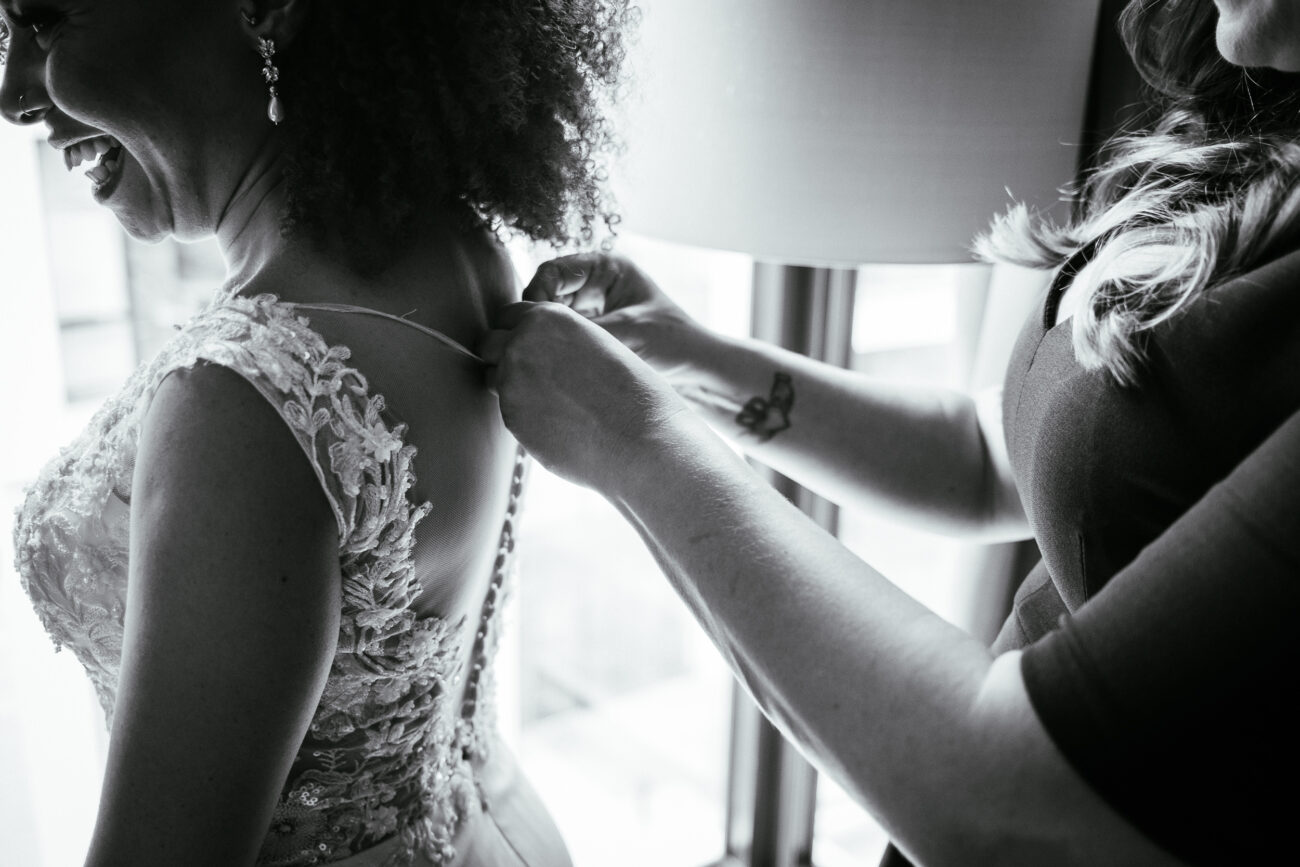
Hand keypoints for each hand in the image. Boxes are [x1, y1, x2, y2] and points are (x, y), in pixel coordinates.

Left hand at [478, 301, 689, 494]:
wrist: (639, 438)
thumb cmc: (631, 393)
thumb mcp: (595, 345)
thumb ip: (558, 342)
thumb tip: (533, 355)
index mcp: (547, 317)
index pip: (508, 314)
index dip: (517, 330)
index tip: (531, 347)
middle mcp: (521, 343)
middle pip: (489, 343)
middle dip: (502, 355)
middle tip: (532, 375)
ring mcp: (511, 382)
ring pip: (492, 379)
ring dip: (510, 386)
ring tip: (549, 401)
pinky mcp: (511, 418)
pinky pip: (507, 411)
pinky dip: (525, 416)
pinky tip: (557, 423)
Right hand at [523, 253, 703, 378]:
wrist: (696, 368)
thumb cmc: (673, 341)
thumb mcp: (630, 331)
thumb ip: (587, 331)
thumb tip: (545, 336)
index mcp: (607, 267)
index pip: (555, 270)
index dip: (538, 292)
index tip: (535, 318)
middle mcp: (594, 284)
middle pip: (546, 292)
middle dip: (537, 315)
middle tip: (532, 340)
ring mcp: (590, 308)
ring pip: (549, 316)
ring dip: (544, 332)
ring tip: (541, 352)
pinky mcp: (589, 332)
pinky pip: (561, 335)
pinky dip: (554, 346)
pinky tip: (552, 361)